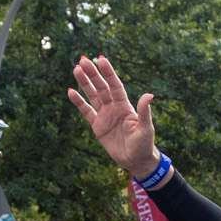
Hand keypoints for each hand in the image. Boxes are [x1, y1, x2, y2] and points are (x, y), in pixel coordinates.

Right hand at [67, 55, 159, 179]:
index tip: (101, 59)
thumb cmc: (144, 144)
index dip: (108, 73)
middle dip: (93, 74)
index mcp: (125, 105)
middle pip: (101, 87)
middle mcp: (114, 107)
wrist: (135, 160)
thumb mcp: (145, 128)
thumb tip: (149, 95)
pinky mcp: (97, 126)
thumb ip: (144, 112)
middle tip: (82, 60)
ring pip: (92, 95)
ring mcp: (105, 115)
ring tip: (76, 69)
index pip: (115, 85)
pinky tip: (71, 91)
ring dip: (84, 83)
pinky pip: (86, 111)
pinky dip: (78, 102)